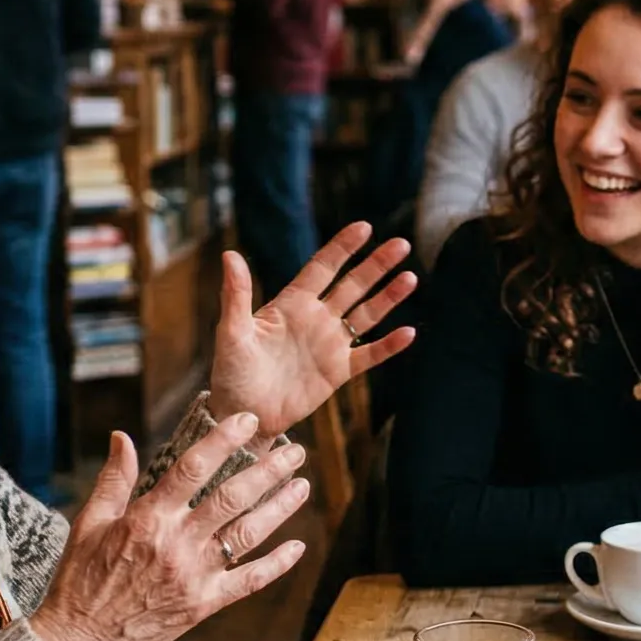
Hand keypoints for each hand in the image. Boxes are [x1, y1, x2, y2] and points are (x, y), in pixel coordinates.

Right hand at [28, 417, 309, 640]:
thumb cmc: (80, 578)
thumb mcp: (89, 523)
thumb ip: (114, 479)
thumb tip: (123, 436)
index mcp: (147, 518)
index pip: (192, 468)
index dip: (223, 440)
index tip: (248, 420)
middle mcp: (176, 544)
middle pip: (231, 497)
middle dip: (267, 470)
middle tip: (295, 450)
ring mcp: (194, 575)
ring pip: (247, 535)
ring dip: (280, 509)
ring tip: (302, 485)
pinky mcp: (204, 604)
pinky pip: (249, 581)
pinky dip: (276, 564)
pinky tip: (298, 546)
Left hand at [209, 222, 416, 436]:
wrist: (244, 413)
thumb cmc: (231, 372)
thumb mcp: (232, 331)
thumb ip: (236, 294)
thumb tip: (230, 256)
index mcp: (292, 304)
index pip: (323, 268)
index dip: (343, 247)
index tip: (364, 227)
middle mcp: (316, 318)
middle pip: (353, 285)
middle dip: (376, 265)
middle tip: (401, 244)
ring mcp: (330, 344)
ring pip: (366, 315)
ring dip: (388, 297)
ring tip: (410, 278)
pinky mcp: (338, 371)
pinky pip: (369, 355)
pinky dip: (389, 346)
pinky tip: (409, 333)